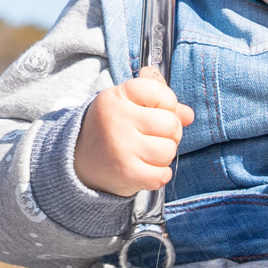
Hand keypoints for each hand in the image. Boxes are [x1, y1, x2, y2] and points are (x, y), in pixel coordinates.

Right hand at [74, 67, 194, 196]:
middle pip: (171, 124)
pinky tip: (147, 167)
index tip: (155, 109)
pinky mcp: (127, 174)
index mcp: (117, 97)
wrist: (79, 159)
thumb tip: (188, 115)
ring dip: (164, 153)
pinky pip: (163, 175)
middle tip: (153, 135)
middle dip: (170, 131)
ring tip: (148, 151)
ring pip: (169, 150)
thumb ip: (160, 100)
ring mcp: (122, 149)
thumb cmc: (111, 126)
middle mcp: (118, 121)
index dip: (166, 103)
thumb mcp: (127, 102)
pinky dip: (160, 174)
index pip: (161, 92)